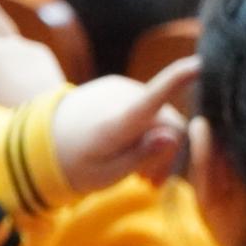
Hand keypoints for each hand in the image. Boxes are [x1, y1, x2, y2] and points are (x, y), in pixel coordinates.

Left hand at [52, 58, 197, 192]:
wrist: (44, 141)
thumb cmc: (77, 165)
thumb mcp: (106, 175)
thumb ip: (140, 157)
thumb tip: (172, 138)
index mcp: (116, 122)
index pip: (151, 99)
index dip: (177, 81)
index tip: (200, 64)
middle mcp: (121, 97)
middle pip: (171, 123)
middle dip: (170, 153)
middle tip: (153, 182)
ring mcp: (122, 88)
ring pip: (163, 117)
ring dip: (160, 145)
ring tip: (142, 174)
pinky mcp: (122, 86)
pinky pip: (150, 108)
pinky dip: (149, 131)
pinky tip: (136, 153)